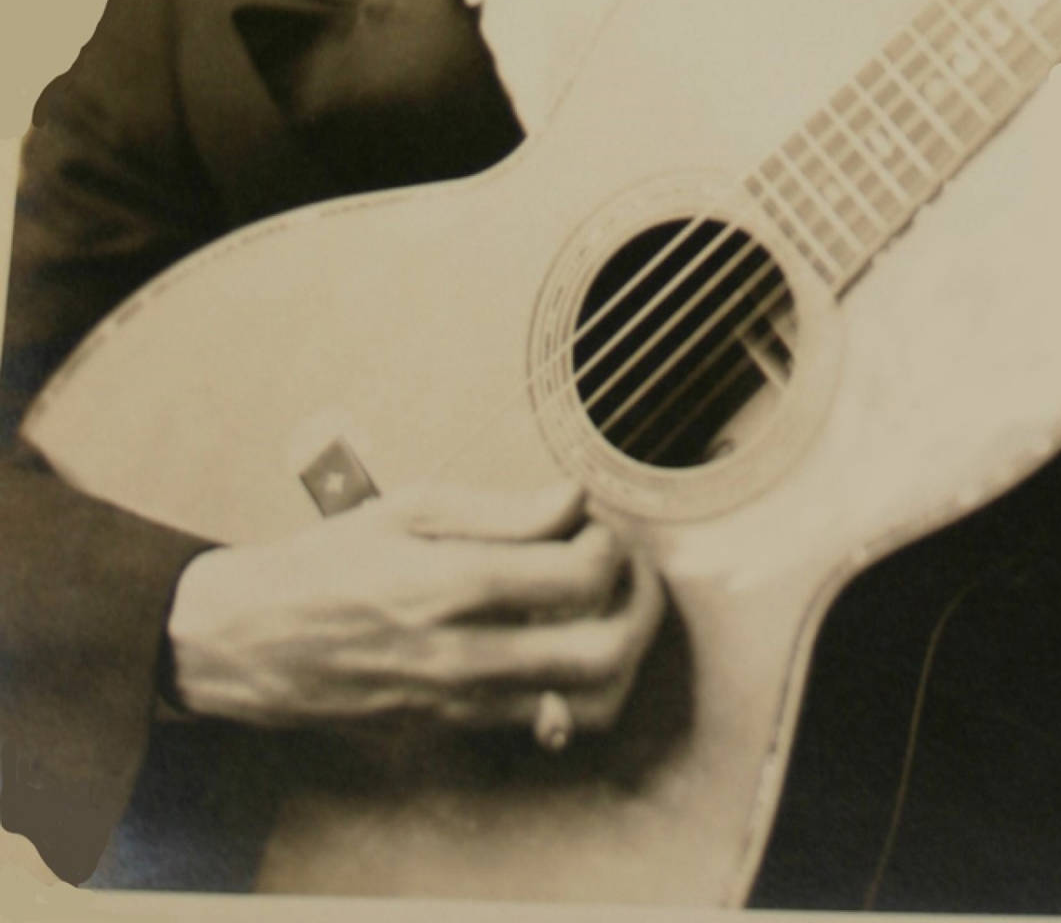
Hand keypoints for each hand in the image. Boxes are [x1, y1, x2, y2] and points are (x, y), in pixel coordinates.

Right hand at [166, 482, 664, 743]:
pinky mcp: (455, 729)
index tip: (594, 522)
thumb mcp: (410, 509)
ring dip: (622, 652)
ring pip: (589, 704)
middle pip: (604, 650)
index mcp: (452, 585)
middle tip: (627, 567)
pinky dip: (579, 691)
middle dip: (639, 602)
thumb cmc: (328, 564)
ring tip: (612, 607)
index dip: (609, 544)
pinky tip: (568, 648)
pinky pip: (545, 726)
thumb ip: (502, 509)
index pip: (579, 576)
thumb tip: (574, 499)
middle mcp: (465, 654)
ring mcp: (462, 703)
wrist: (251, 641)